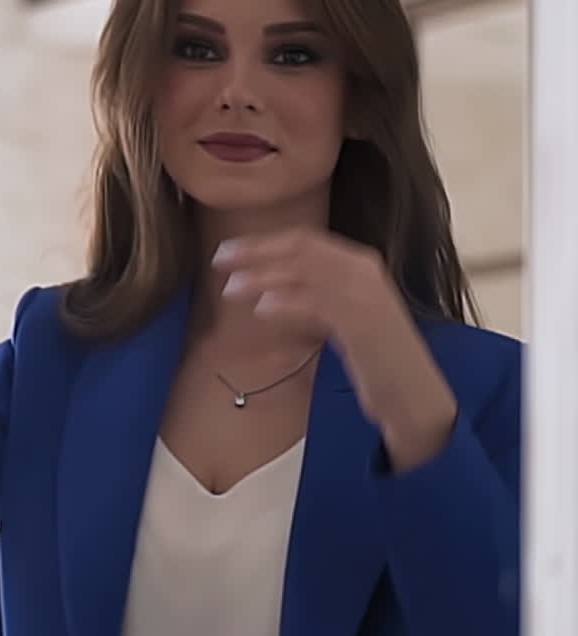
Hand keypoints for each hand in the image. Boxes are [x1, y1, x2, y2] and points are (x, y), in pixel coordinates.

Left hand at [213, 227, 457, 470]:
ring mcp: (366, 296)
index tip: (230, 249)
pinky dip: (286, 302)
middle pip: (301, 249)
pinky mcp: (364, 325)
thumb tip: (269, 286)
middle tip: (220, 259)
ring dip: (264, 277)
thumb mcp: (345, 315)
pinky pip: (317, 304)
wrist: (415, 395)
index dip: (264, 241)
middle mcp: (365, 272)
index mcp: (360, 263)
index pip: (304, 240)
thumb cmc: (375, 357)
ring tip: (230, 289)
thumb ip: (317, 294)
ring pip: (306, 274)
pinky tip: (261, 309)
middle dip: (257, 251)